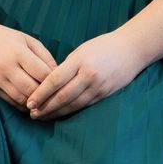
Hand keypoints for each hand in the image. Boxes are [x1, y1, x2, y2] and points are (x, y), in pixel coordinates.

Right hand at [0, 21, 57, 112]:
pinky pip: (12, 102)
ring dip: (36, 102)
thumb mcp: (28, 40)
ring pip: (22, 99)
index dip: (54, 79)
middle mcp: (6, 68)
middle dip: (46, 94)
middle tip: (56, 94)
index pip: (41, 73)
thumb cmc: (6, 39)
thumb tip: (58, 74)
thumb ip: (44, 56)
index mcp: (17, 52)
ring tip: (47, 101)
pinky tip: (33, 103)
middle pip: (32, 89)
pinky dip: (24, 105)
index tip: (63, 81)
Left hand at [25, 31, 146, 120]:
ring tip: (44, 117)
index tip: (30, 102)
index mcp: (80, 61)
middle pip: (63, 96)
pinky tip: (62, 114)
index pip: (55, 80)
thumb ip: (68, 66)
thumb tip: (51, 83)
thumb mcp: (82, 50)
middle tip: (32, 114)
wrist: (132, 49)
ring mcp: (98, 86)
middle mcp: (89, 75)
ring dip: (57, 113)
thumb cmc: (104, 46)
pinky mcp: (105, 94)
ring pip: (74, 104)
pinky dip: (71, 111)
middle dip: (46, 107)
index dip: (41, 93)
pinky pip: (85, 105)